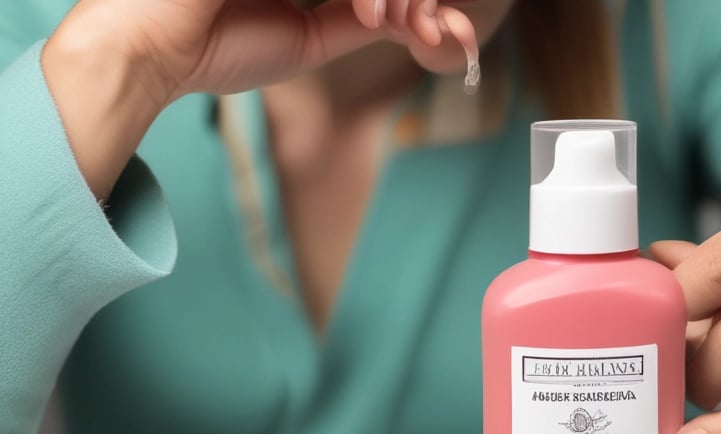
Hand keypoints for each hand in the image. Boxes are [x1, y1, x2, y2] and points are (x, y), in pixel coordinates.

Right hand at [51, 0, 451, 104]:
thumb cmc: (220, 50)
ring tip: (403, 25)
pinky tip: (373, 13)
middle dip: (412, 1)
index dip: (409, 6)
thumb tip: (410, 18)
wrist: (153, 53)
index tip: (437, 33)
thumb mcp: (308, 41)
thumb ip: (356, 22)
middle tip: (431, 30)